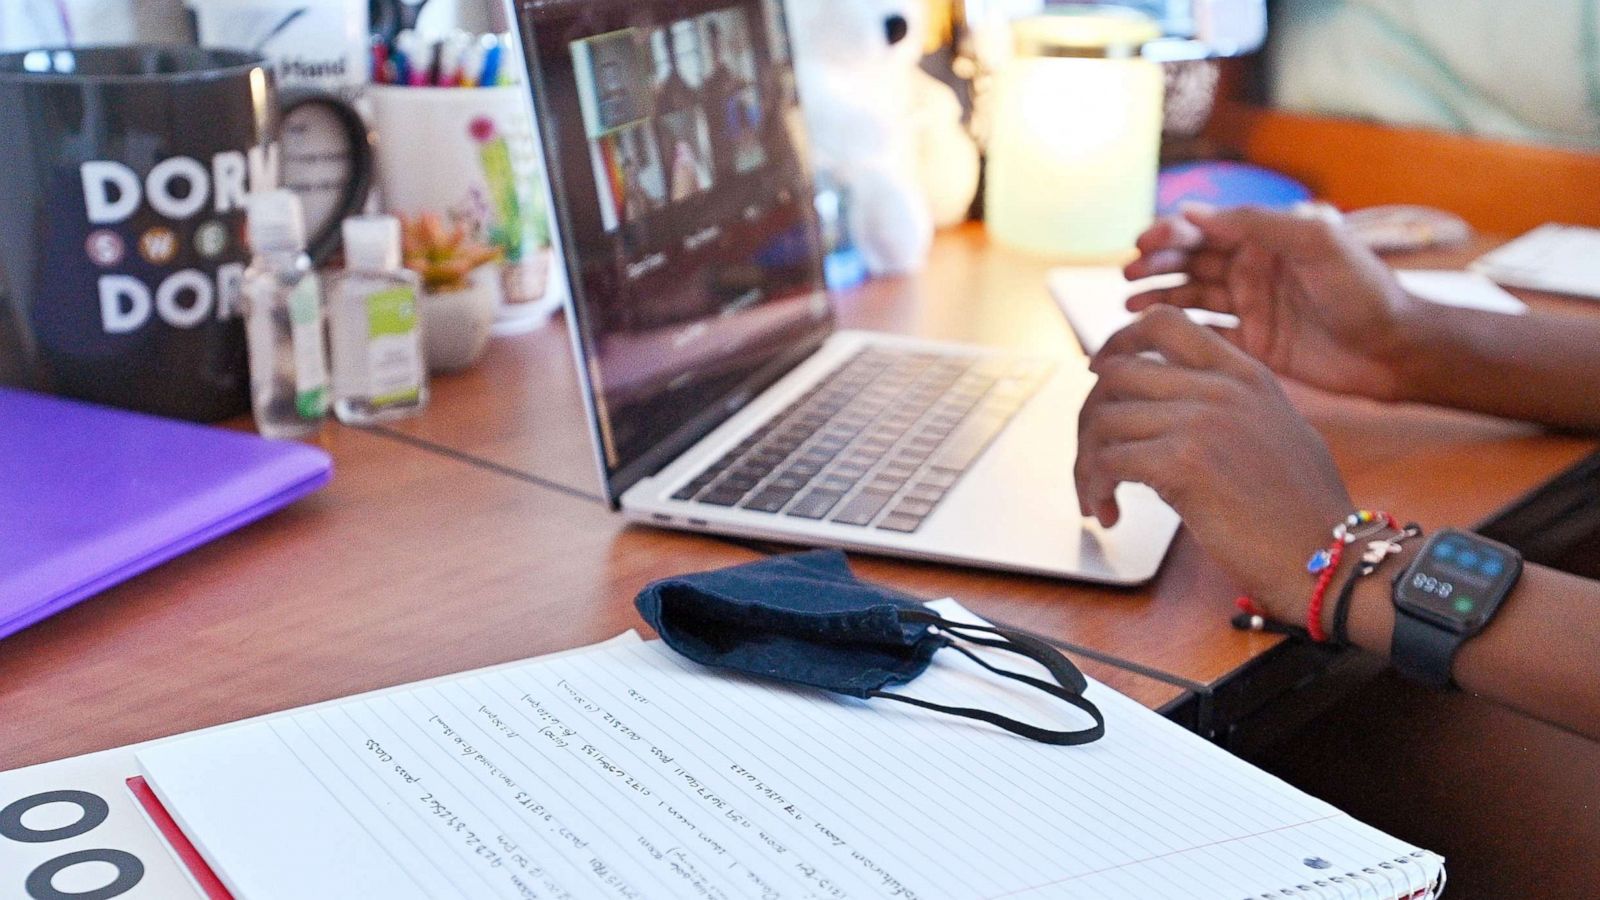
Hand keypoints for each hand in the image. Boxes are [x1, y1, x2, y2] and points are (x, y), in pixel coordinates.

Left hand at [1076, 306, 1353, 618]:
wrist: (1329, 556)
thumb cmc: (1301, 511)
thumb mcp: (1274, 433)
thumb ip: (1226, 410)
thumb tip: (1166, 411)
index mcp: (1244, 373)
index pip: (1164, 323)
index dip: (1118, 341)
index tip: (1096, 370)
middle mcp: (1221, 387)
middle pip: (1117, 374)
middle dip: (1089, 419)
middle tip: (1091, 461)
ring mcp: (1202, 420)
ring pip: (1103, 419)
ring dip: (1084, 463)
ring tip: (1095, 498)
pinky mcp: (1183, 462)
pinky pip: (1107, 461)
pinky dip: (1094, 487)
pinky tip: (1108, 514)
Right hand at [1124, 206, 1421, 401]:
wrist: (1395, 348)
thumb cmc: (1363, 288)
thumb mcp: (1317, 241)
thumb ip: (1258, 222)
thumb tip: (1195, 213)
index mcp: (1267, 237)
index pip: (1207, 228)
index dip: (1171, 233)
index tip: (1144, 244)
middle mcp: (1253, 268)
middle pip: (1191, 261)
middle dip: (1156, 265)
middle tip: (1128, 276)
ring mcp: (1251, 307)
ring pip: (1191, 297)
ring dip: (1158, 298)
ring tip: (1128, 307)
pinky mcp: (1253, 345)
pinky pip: (1205, 335)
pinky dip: (1178, 333)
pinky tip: (1151, 336)